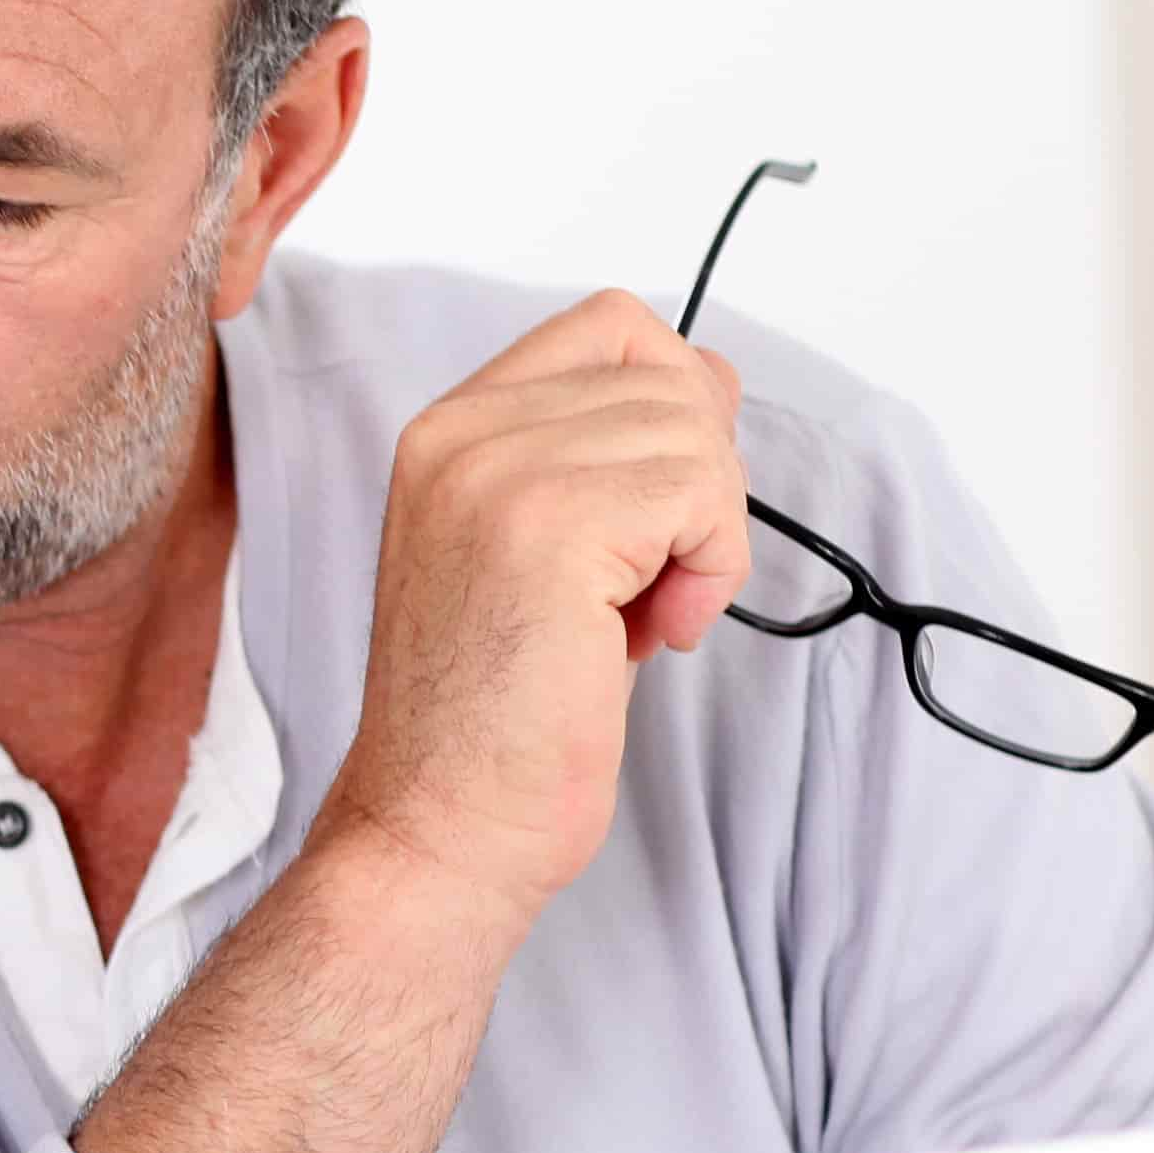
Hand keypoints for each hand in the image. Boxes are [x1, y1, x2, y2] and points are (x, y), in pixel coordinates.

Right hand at [310, 290, 751, 939]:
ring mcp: (496, 473)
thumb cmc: (497, 716)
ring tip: (642, 619)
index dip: (675, 405)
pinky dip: (709, 569)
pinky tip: (652, 637)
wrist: (442, 825)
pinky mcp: (549, 525)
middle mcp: (459, 434)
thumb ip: (596, 458)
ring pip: (697, 432)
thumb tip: (711, 389)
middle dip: (699, 482)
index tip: (655, 512)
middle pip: (672, 376)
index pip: (615, 326)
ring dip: (707, 535)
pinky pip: (702, 492)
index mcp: (447, 432)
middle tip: (648, 585)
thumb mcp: (536, 549)